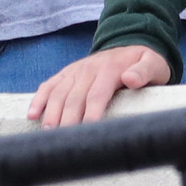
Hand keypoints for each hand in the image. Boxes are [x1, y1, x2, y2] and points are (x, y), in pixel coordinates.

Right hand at [27, 45, 170, 126]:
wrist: (130, 43)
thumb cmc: (144, 61)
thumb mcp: (153, 63)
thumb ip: (144, 71)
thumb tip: (130, 79)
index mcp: (110, 69)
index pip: (96, 95)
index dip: (91, 115)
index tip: (87, 133)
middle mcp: (89, 68)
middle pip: (74, 98)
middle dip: (67, 121)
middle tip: (63, 142)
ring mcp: (75, 71)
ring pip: (58, 93)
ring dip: (51, 113)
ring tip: (48, 133)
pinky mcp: (67, 73)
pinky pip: (49, 85)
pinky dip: (39, 99)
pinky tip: (32, 115)